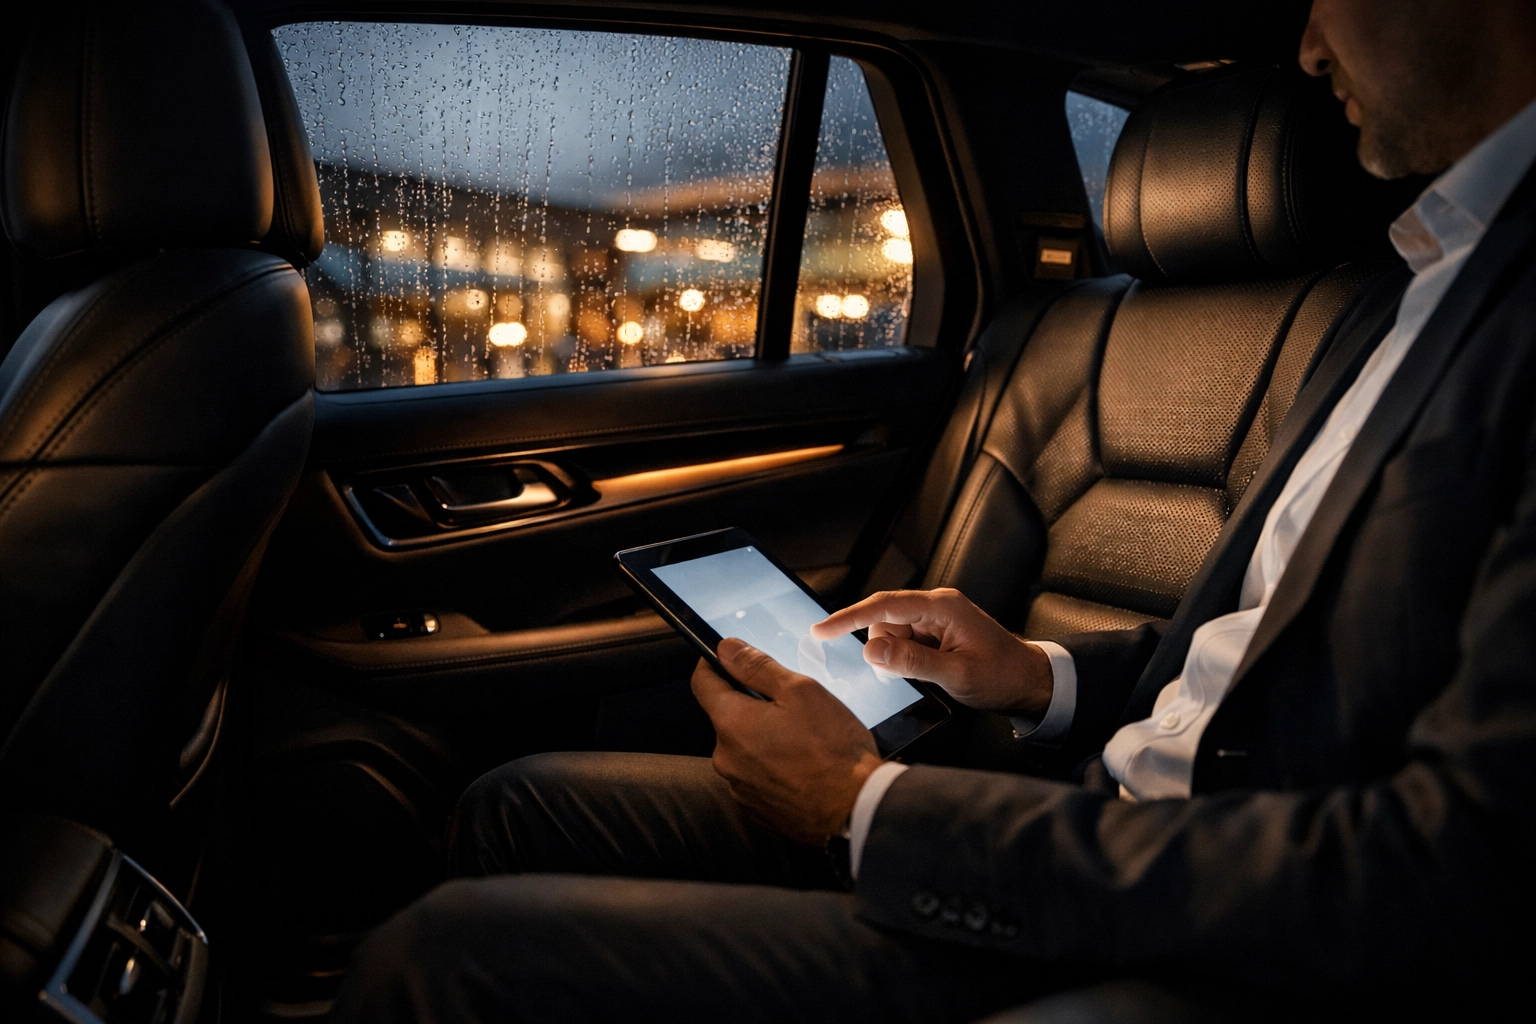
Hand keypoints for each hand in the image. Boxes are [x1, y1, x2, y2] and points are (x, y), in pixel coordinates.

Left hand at [691, 639, 882, 843]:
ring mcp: (739, 787)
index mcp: (731, 723)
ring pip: (742, 747)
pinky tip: (802, 766)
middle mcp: (725, 758)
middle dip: (751, 705)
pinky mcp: (755, 808)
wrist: (855, 811)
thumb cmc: (833, 750)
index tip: (731, 658)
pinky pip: (755, 776)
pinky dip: (772, 766)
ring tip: (803, 740)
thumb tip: (725, 648)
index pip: (702, 682)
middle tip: (790, 706)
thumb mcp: (800, 691)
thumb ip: (757, 667)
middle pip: (726, 717)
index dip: (714, 663)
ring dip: (762, 738)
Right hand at [811, 588, 1052, 716]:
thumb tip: (870, 649)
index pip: (883, 607)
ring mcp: (937, 618)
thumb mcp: (956, 674)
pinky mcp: (938, 632)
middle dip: (886, 649)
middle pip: (885, 621)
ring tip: (932, 674)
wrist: (1031, 682)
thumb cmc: (1002, 676)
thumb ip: (911, 662)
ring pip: (893, 634)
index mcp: (941, 607)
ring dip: (899, 657)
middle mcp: (937, 605)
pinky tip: (930, 671)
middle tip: (913, 675)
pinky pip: (906, 642)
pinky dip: (907, 659)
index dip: (848, 618)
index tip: (820, 630)